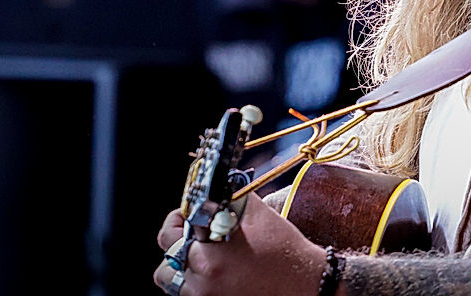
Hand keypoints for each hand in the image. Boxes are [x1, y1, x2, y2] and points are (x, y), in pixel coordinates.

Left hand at [153, 196, 326, 295]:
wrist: (304, 283)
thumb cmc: (283, 249)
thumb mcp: (256, 214)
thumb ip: (228, 197)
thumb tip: (212, 186)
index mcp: (208, 256)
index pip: (169, 236)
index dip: (178, 220)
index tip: (185, 216)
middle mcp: (202, 282)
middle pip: (165, 265)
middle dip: (178, 246)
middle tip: (192, 237)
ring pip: (174, 285)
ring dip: (182, 269)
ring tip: (202, 259)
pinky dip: (196, 284)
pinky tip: (215, 273)